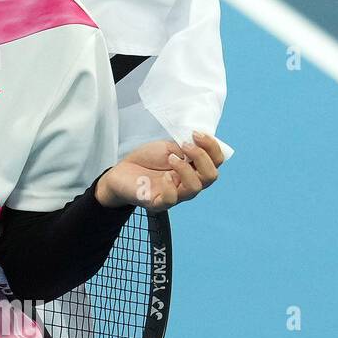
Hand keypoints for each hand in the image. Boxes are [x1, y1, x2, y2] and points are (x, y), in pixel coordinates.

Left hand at [94, 130, 224, 211]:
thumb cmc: (146, 160)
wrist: (121, 171)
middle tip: (185, 145)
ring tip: (171, 158)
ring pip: (195, 188)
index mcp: (194, 169)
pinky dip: (170, 187)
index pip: (215, 161)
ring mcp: (175, 195)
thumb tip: (197, 146)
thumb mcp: (167, 148)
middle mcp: (188, 183)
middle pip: (211, 176)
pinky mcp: (158, 203)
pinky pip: (171, 199)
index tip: (196, 134)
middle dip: (202, 157)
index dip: (211, 147)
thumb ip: (184, 148)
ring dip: (186, 169)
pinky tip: (164, 177)